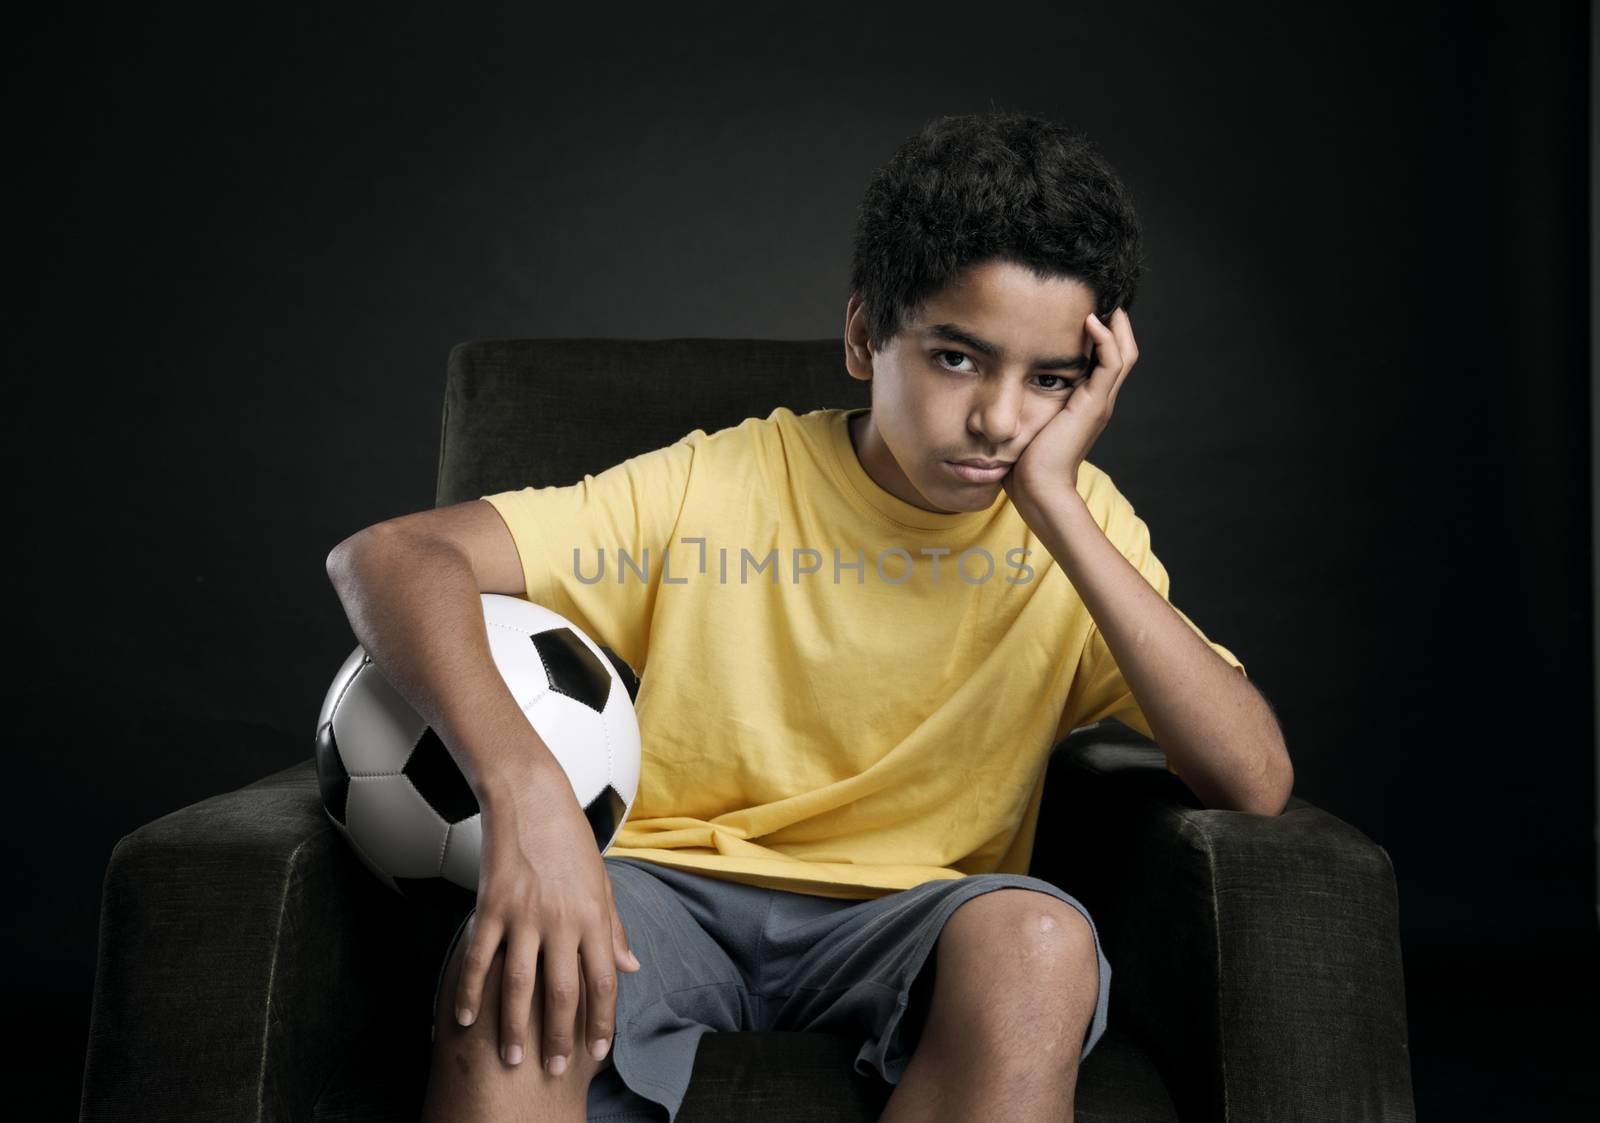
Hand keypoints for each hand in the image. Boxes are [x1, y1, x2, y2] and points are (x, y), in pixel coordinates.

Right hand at [452, 761, 641, 1074]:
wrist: (531, 796)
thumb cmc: (570, 838)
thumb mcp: (602, 882)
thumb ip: (614, 928)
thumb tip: (631, 967)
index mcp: (594, 916)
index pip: (603, 981)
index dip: (601, 1020)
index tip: (596, 1050)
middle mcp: (562, 919)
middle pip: (563, 992)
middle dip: (560, 1036)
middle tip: (555, 1068)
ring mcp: (524, 914)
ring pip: (520, 984)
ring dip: (515, 1026)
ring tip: (511, 1057)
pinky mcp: (491, 905)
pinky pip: (479, 958)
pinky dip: (470, 991)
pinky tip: (466, 1019)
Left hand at [1002, 306, 1138, 519]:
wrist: (1037, 490)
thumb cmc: (1024, 465)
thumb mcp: (1023, 424)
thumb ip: (1019, 405)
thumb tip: (994, 393)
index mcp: (1086, 405)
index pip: (1104, 361)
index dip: (1100, 335)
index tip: (1082, 308)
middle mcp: (1099, 401)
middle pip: (1122, 352)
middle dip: (1114, 323)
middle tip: (1099, 295)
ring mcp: (1100, 402)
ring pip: (1123, 353)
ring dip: (1115, 324)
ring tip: (1103, 300)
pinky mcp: (1094, 405)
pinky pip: (1110, 363)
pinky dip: (1105, 339)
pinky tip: (1091, 320)